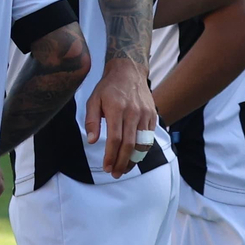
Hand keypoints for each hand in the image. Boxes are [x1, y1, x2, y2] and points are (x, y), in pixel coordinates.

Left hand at [83, 59, 157, 178]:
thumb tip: (91, 141)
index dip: (111, 155)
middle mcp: (133, 113)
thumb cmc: (108, 87)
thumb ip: (91, 121)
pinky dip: (142, 150)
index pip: (115, 139)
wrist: (129, 71)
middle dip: (122, 162)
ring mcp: (145, 114)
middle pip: (129, 144)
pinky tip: (134, 157)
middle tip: (115, 173)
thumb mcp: (93, 100)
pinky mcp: (152, 116)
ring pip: (142, 144)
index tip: (106, 167)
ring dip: (134, 160)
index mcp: (117, 109)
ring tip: (124, 170)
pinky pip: (149, 138)